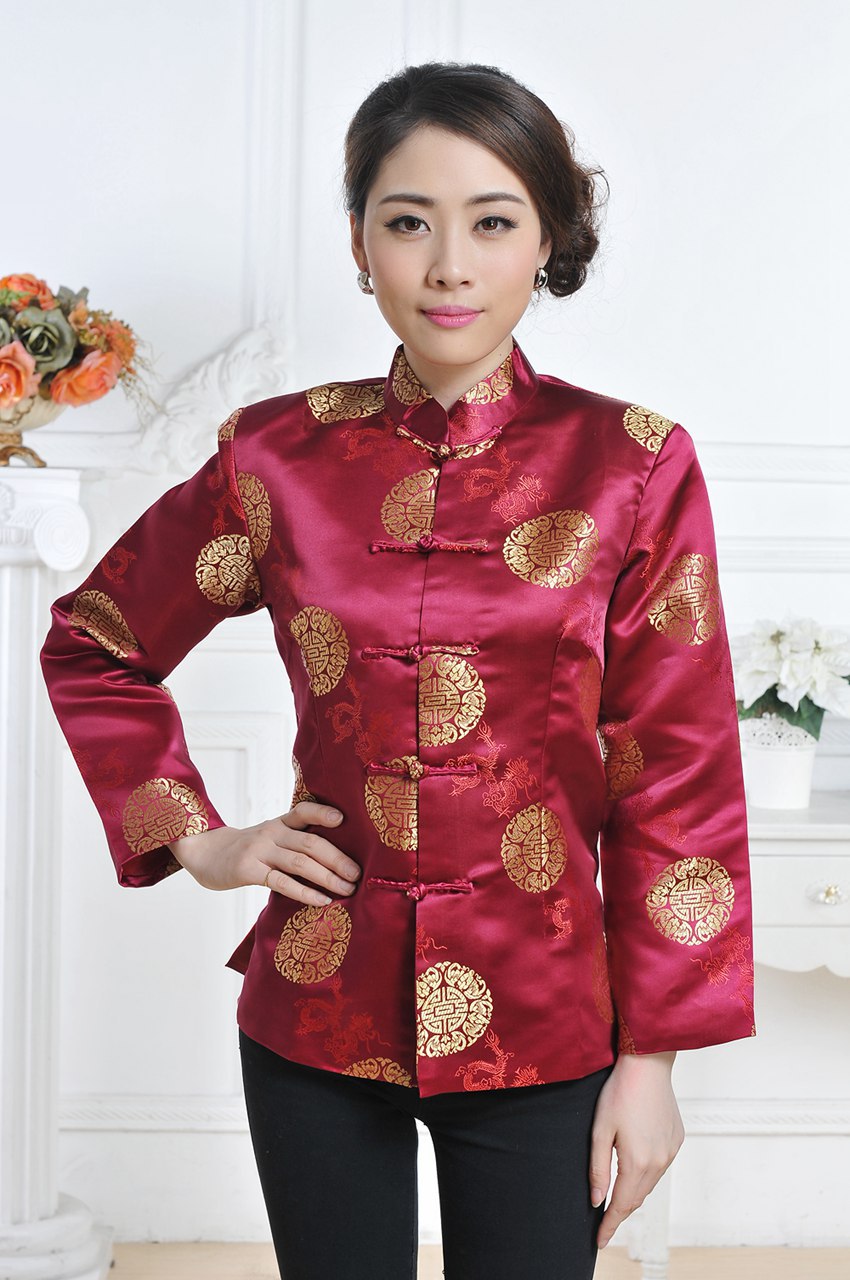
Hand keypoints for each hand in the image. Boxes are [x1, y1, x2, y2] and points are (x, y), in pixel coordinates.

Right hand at [167, 800, 361, 903]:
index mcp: (279, 823)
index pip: (303, 811)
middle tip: (357, 874)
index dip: (322, 813)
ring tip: (347, 889)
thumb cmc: (246, 849)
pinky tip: (321, 900)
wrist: (203, 852)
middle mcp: (272, 833)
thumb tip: (335, 859)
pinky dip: (304, 892)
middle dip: (337, 858)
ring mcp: (260, 851)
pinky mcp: (248, 871)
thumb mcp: (269, 837)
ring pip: (300, 862)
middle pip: (310, 842)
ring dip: (327, 877)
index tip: (343, 819)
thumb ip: (293, 842)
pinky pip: (281, 882)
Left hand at [588, 1050, 683, 1249]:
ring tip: (617, 1196)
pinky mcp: (677, 1140)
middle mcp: (659, 1162)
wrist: (648, 1064)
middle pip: (637, 1198)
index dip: (610, 1225)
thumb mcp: (600, 1130)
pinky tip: (635, 1165)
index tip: (600, 1240)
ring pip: (650, 1184)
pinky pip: (660, 1166)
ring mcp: (671, 1151)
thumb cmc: (620, 1092)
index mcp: (637, 1162)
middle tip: (605, 1222)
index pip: (622, 1205)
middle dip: (620, 1211)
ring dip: (634, 1192)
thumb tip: (596, 1199)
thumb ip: (598, 1168)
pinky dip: (646, 1173)